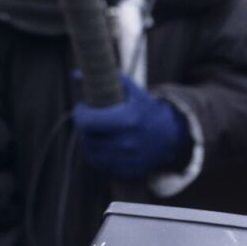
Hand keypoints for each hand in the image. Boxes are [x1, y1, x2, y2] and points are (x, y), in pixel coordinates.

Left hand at [72, 73, 192, 179]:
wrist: (171, 136)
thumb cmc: (147, 110)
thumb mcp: (133, 92)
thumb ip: (108, 81)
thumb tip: (76, 75)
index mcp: (128, 120)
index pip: (88, 121)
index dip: (79, 113)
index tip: (81, 107)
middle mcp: (128, 142)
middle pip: (88, 137)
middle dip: (83, 127)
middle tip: (87, 119)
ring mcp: (128, 159)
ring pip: (91, 152)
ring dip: (88, 141)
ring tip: (92, 131)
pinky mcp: (127, 170)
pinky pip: (100, 165)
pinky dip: (96, 155)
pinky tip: (100, 144)